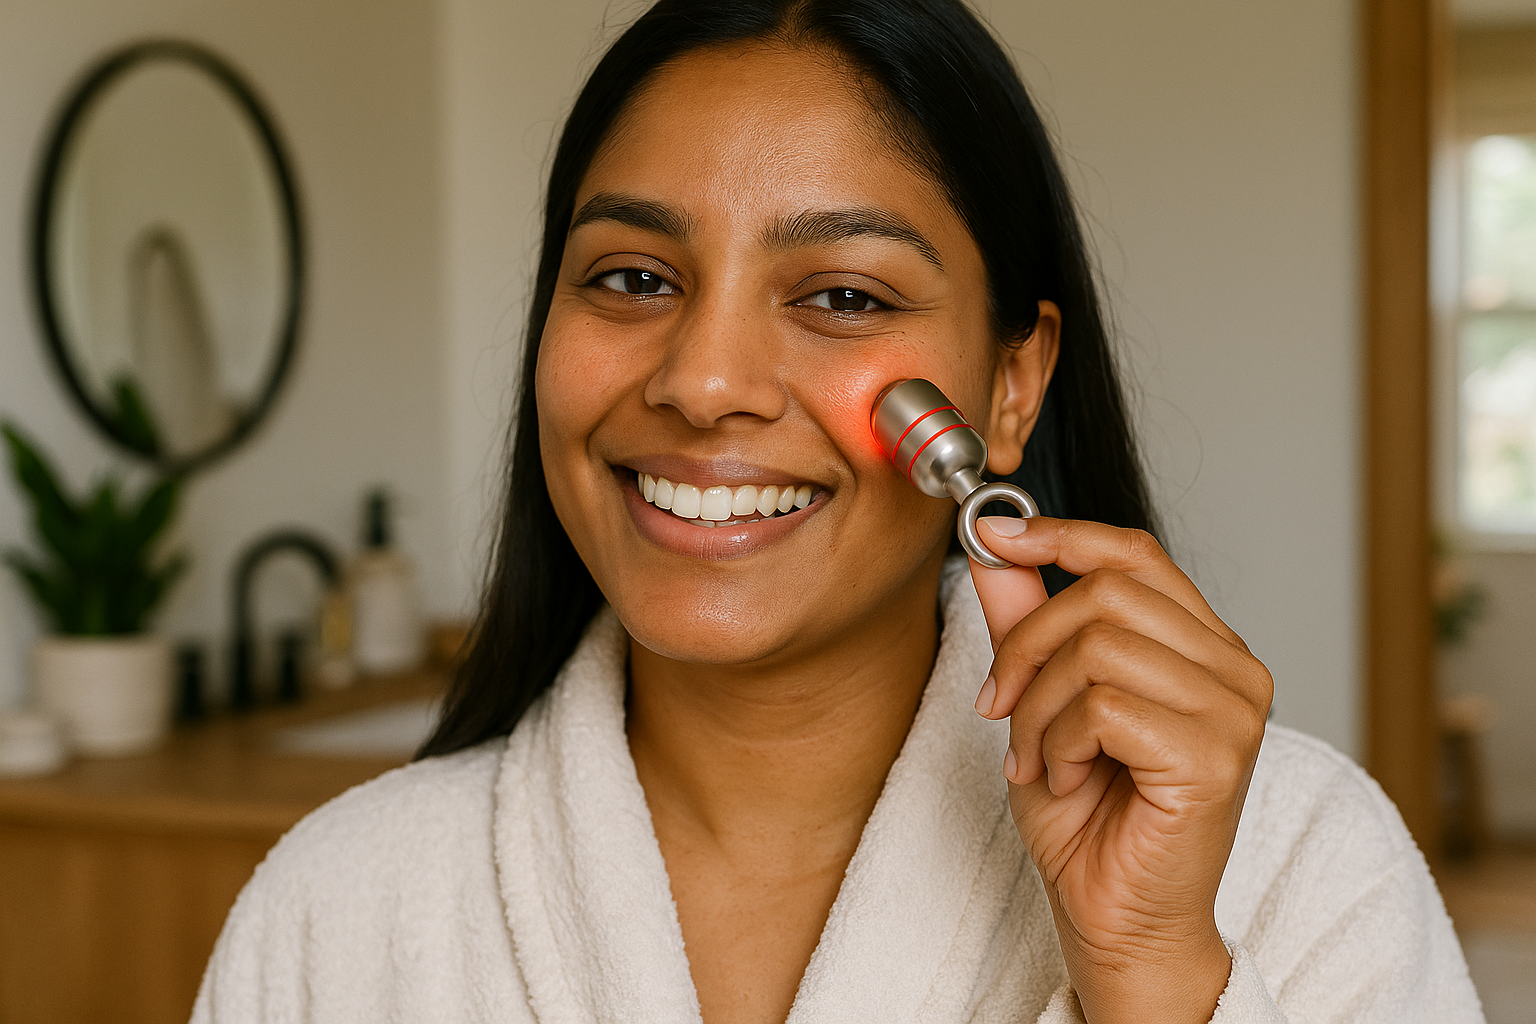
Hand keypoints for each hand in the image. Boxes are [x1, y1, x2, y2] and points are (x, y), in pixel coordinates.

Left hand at [968, 517, 1271, 1023]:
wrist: (1115, 918)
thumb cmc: (1089, 818)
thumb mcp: (1041, 699)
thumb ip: (1025, 618)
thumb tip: (993, 541)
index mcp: (1203, 646)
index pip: (1136, 554)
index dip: (1060, 534)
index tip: (993, 535)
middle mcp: (1233, 669)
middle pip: (1104, 592)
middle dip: (1026, 646)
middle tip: (1000, 706)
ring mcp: (1233, 711)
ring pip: (1096, 646)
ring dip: (1037, 707)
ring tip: (1036, 756)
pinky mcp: (1214, 756)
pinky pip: (1102, 706)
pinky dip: (1057, 743)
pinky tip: (1067, 779)